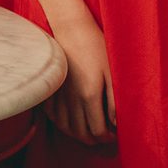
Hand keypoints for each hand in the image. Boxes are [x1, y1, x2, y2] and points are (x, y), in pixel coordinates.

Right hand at [46, 18, 114, 145]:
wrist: (71, 28)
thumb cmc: (96, 47)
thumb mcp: (112, 73)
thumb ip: (114, 101)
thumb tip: (116, 124)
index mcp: (89, 96)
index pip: (97, 131)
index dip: (108, 138)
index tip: (115, 135)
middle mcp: (71, 99)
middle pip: (80, 133)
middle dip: (94, 140)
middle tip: (104, 136)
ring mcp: (58, 94)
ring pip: (64, 127)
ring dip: (77, 135)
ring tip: (88, 131)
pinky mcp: (51, 87)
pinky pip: (52, 114)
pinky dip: (61, 122)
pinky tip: (69, 120)